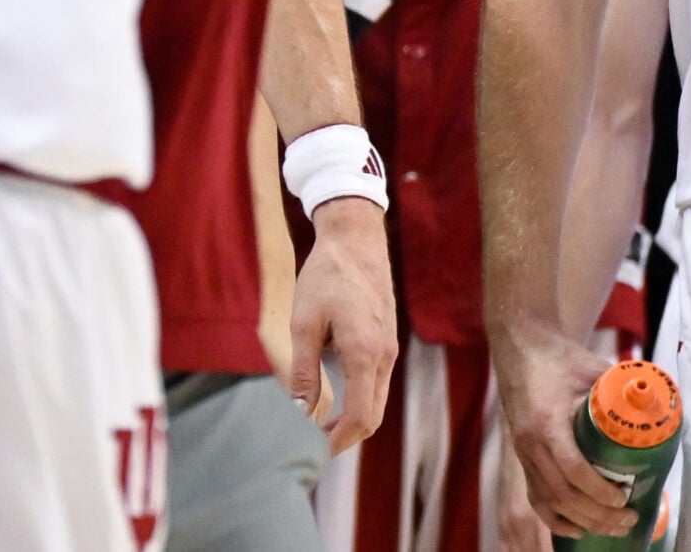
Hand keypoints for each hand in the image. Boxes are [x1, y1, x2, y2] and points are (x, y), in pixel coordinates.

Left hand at [286, 200, 397, 453]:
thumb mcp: (305, 322)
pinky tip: (333, 398)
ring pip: (377, 401)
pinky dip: (360, 401)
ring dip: (353, 420)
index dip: (336, 441)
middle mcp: (385, 355)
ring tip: (318, 426)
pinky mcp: (388, 340)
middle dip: (345, 437)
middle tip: (312, 445)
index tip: (312, 451)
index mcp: (366, 353)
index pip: (359, 416)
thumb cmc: (326, 276)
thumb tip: (300, 412)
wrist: (356, 239)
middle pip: (373, 416)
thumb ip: (304, 371)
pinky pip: (377, 383)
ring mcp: (390, 348)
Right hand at [494, 326, 634, 538]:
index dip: (597, 489)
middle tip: (628, 520)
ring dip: (583, 521)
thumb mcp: (592, 367)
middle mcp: (530, 443)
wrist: (519, 347)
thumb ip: (620, 388)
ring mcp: (523, 453)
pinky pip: (536, 498)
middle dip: (598, 515)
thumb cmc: (558, 357)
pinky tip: (577, 529)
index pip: (571, 467)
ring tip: (613, 528)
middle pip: (563, 494)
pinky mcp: (522, 457)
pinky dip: (556, 520)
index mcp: (547, 421)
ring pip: (550, 502)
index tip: (623, 498)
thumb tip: (656, 403)